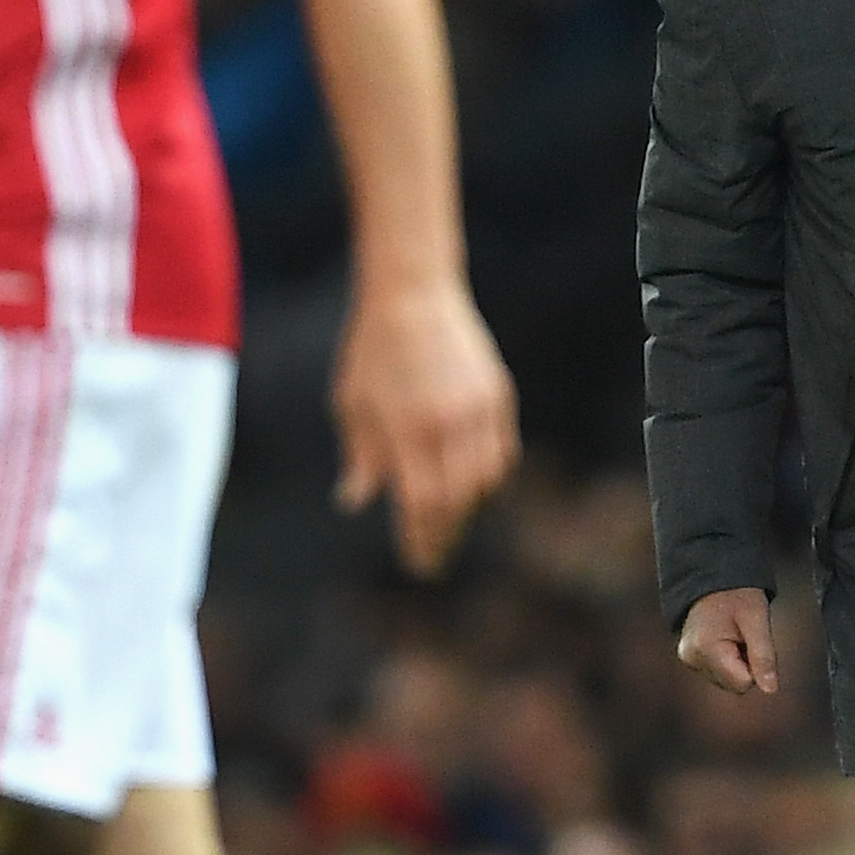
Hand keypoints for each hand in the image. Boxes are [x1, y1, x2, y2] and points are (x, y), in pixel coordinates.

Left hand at [331, 279, 519, 575]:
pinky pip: (502, 452)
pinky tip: (472, 486)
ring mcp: (479, 408)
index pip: (421, 504)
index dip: (421, 540)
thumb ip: (360, 456)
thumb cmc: (372, 347)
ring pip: (486, 481)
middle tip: (432, 556)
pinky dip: (490, 477)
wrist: (413, 291)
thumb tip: (355, 502)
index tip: (417, 563)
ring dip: (468, 509)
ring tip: (450, 523)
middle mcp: (449, 423)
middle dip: (444, 535)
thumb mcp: (351, 402)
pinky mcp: (498, 394)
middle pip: (457, 501)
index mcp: (408, 428)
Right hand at [677, 587, 777, 694]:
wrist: (712, 573)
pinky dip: (726, 659)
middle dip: (745, 664)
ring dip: (736, 662)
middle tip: (743, 635)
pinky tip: (724, 637)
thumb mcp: (757, 619)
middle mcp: (692, 658)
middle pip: (733, 684)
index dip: (755, 664)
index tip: (750, 639)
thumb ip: (764, 656)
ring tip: (733, 633)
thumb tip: (771, 690)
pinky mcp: (689, 657)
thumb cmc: (736, 592)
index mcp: (706, 648)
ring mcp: (689, 659)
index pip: (743, 682)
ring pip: (726, 680)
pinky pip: (717, 671)